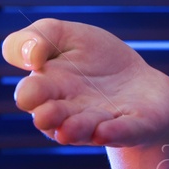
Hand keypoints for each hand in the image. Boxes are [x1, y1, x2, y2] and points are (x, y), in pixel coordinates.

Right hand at [1, 18, 168, 147]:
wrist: (140, 81)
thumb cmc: (95, 59)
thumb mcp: (64, 36)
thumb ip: (38, 37)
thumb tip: (29, 55)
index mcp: (49, 89)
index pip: (31, 94)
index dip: (28, 93)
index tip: (30, 88)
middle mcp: (71, 112)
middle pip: (54, 118)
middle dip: (48, 117)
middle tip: (44, 116)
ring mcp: (103, 121)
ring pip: (87, 128)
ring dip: (78, 128)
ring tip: (69, 130)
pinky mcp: (136, 126)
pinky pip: (126, 131)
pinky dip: (116, 132)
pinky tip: (104, 131)